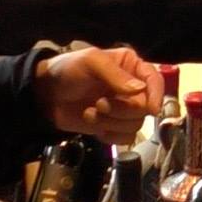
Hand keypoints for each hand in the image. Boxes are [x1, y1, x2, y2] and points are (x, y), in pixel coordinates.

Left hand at [32, 47, 164, 144]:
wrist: (46, 95)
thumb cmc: (68, 70)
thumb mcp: (91, 63)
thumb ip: (115, 75)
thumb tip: (140, 89)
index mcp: (130, 66)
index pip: (154, 80)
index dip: (156, 94)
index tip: (150, 109)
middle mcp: (132, 88)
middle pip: (144, 107)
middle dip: (121, 110)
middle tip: (99, 104)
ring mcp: (123, 109)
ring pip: (134, 125)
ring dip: (111, 122)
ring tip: (91, 112)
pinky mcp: (113, 127)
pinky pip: (124, 138)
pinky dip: (109, 135)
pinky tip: (93, 125)